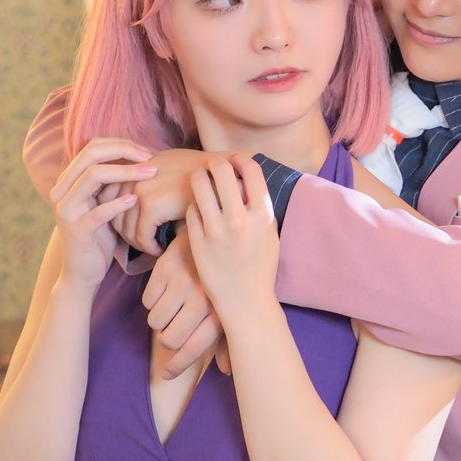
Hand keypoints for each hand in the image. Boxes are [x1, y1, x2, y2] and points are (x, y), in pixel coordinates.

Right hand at [51, 138, 155, 288]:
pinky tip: (136, 200)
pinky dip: (118, 204)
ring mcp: (66, 210)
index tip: (146, 151)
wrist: (83, 272)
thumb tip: (143, 156)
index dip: (120, 144)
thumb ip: (113, 182)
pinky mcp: (76, 230)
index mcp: (68, 180)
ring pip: (92, 176)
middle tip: (149, 157)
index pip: (91, 147)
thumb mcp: (105, 203)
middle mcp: (62, 190)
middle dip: (123, 151)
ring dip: (125, 172)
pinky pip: (97, 212)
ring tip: (150, 173)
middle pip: (90, 155)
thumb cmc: (100, 234)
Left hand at [107, 148, 231, 255]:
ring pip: (125, 229)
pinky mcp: (152, 205)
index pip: (108, 198)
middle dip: (126, 234)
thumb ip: (147, 177)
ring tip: (153, 247)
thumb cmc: (201, 173)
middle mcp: (131, 176)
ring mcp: (140, 190)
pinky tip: (161, 248)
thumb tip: (134, 196)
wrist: (223, 172)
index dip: (119, 217)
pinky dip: (150, 247)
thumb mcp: (169, 167)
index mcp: (132, 166)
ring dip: (138, 243)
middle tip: (144, 243)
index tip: (136, 229)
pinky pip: (141, 236)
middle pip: (113, 215)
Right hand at [141, 228, 232, 376]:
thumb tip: (226, 370)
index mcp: (221, 309)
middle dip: (168, 340)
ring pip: (155, 322)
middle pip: (169, 340)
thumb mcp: (231, 305)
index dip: (178, 366)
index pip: (195, 348)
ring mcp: (182, 283)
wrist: (216, 232)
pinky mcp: (164, 269)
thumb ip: (228, 338)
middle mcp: (202, 298)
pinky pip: (147, 302)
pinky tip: (165, 291)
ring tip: (171, 309)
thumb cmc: (224, 276)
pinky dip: (152, 301)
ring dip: (160, 321)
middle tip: (173, 330)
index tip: (167, 375)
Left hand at [184, 154, 278, 326]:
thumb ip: (259, 204)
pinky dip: (194, 206)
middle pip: (221, 169)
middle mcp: (240, 219)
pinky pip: (190, 209)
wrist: (246, 301)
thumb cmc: (260, 265)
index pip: (250, 168)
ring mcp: (216, 230)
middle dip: (215, 164)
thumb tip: (245, 175)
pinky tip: (199, 211)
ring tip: (200, 182)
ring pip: (199, 185)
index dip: (240, 159)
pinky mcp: (197, 241)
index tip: (235, 162)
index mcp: (263, 214)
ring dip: (199, 178)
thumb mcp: (270, 231)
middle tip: (213, 168)